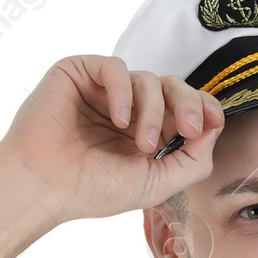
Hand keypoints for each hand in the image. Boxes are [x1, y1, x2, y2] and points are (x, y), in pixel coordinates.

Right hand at [0, 54, 225, 224]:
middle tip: (187, 129)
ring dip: (152, 110)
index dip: (203, 107)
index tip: (213, 121)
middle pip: (172, 86)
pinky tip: (119, 119)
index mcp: (145, 131)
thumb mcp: (157, 183)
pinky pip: (113, 67)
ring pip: (147, 78)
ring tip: (141, 143)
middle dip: (187, 104)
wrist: (43, 187)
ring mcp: (102, 90)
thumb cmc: (91, 190)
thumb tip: (214, 128)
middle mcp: (127, 108)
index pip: (184, 107)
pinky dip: (123, 91)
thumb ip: (193, 160)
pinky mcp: (78, 73)